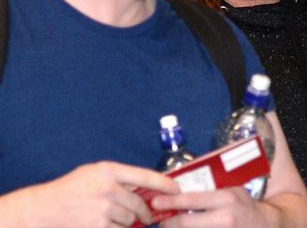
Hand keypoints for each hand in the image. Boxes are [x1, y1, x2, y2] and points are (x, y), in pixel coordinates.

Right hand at [15, 161, 178, 227]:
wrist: (44, 209)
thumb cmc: (71, 188)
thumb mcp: (94, 173)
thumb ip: (119, 178)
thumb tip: (146, 188)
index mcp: (109, 170)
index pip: (146, 176)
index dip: (165, 184)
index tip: (177, 190)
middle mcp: (108, 188)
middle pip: (140, 203)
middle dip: (147, 212)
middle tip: (150, 216)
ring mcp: (102, 209)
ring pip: (131, 219)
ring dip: (129, 222)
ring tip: (117, 218)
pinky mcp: (97, 226)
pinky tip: (108, 224)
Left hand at [156, 187, 279, 227]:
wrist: (266, 225)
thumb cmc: (245, 205)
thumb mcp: (231, 191)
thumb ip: (209, 192)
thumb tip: (179, 190)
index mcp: (226, 199)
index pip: (192, 200)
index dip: (171, 203)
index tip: (155, 203)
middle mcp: (224, 219)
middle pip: (185, 224)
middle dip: (169, 223)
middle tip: (162, 221)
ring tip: (172, 226)